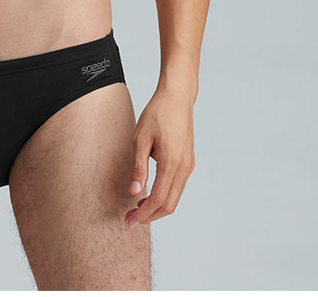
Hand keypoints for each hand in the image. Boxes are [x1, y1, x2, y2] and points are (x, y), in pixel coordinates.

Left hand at [125, 88, 194, 227]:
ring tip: (138, 208)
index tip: (129, 220)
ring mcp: (188, 165)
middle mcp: (184, 168)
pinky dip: (165, 196)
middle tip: (131, 219)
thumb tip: (134, 192)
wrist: (177, 97)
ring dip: (157, 207)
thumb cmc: (157, 113)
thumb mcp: (141, 138)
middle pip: (169, 205)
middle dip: (150, 216)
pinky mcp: (188, 161)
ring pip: (175, 198)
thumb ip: (138, 167)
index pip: (158, 200)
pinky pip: (178, 187)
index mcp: (172, 163)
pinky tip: (150, 192)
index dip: (143, 214)